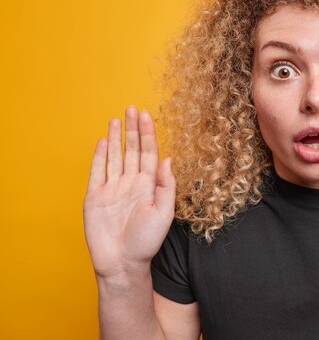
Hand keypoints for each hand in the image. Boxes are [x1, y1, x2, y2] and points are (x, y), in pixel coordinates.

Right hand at [83, 106, 175, 278]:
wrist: (122, 263)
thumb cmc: (146, 242)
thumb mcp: (164, 213)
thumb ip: (167, 185)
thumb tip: (169, 159)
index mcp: (148, 185)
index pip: (149, 153)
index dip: (148, 134)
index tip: (146, 115)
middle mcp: (130, 183)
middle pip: (132, 150)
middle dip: (133, 129)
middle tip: (132, 108)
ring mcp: (112, 188)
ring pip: (114, 156)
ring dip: (115, 138)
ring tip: (117, 119)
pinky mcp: (95, 197)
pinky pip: (97, 171)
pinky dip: (99, 156)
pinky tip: (102, 142)